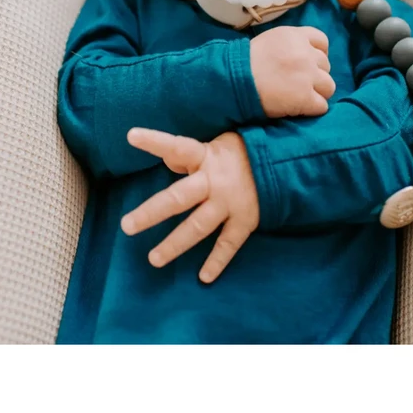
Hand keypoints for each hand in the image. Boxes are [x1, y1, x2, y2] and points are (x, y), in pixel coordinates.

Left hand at [122, 127, 259, 283]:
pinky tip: (203, 277)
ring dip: (174, 244)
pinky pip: (228, 245)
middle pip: (178, 198)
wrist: (286, 163)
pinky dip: (217, 261)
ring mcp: (229, 204)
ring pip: (197, 227)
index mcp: (206, 157)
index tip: (131, 136)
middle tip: (126, 226)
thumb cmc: (243, 152)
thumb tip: (167, 160)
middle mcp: (215, 182)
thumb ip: (191, 154)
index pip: (177, 147)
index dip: (155, 141)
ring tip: (154, 259)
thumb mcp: (218, 143)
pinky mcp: (245, 221)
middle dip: (151, 213)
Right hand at [250, 25, 334, 118]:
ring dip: (317, 92)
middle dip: (315, 74)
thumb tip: (305, 55)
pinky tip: (298, 108)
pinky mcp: (306, 98)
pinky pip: (322, 106)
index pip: (322, 41)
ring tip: (299, 96)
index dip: (317, 53)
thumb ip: (291, 44)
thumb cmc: (246, 62)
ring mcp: (308, 76)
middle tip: (298, 82)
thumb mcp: (270, 40)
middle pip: (326, 66)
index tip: (308, 63)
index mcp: (296, 36)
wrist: (234, 80)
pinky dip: (312, 109)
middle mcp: (306, 54)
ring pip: (329, 86)